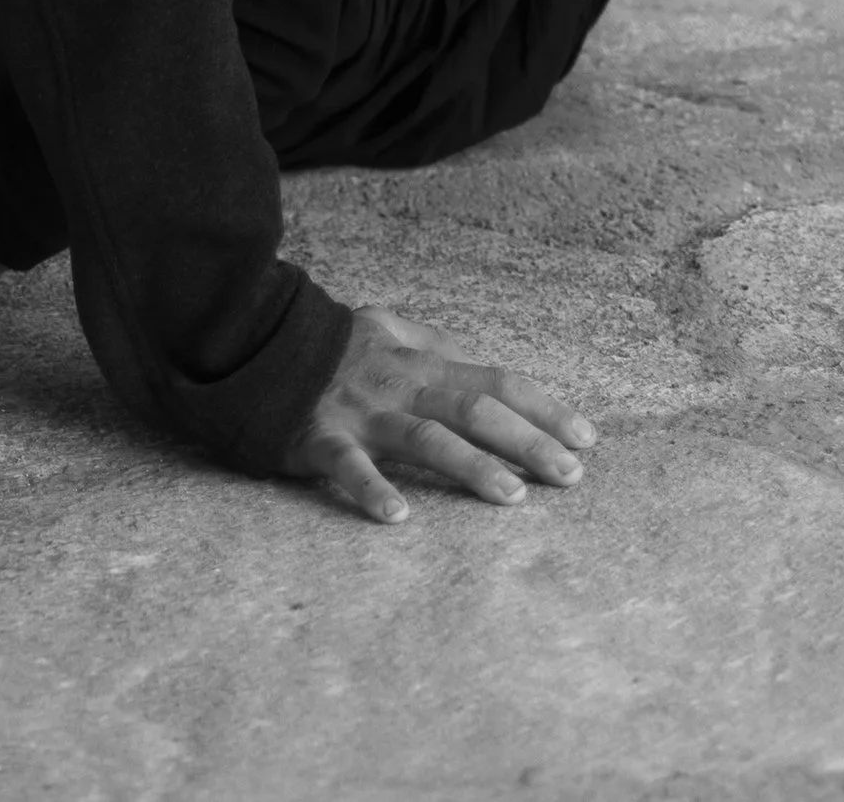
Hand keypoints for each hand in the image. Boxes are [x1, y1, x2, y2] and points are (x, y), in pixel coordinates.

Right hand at [286, 305, 594, 524]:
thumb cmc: (333, 344)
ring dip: (470, 466)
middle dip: (526, 442)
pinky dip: (372, 488)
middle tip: (570, 476)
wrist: (257, 339)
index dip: (542, 408)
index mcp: (421, 362)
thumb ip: (432, 343)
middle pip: (473, 409)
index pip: (495, 381)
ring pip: (424, 437)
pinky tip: (397, 515)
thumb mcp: (387, 328)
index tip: (585, 438)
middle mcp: (400, 385)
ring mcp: (362, 413)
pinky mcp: (320, 437)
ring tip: (511, 498)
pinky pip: (348, 465)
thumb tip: (476, 359)